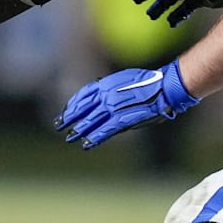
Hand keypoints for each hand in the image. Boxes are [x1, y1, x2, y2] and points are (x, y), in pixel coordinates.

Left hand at [55, 59, 198, 148]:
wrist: (163, 88)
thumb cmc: (149, 82)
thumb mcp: (124, 79)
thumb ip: (111, 87)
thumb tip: (102, 94)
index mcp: (106, 83)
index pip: (83, 95)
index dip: (73, 105)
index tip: (66, 111)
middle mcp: (106, 95)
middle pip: (83, 108)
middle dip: (70, 118)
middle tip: (59, 126)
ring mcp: (112, 107)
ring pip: (90, 121)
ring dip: (79, 130)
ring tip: (70, 137)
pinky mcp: (121, 119)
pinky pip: (104, 130)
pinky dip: (94, 138)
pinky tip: (86, 144)